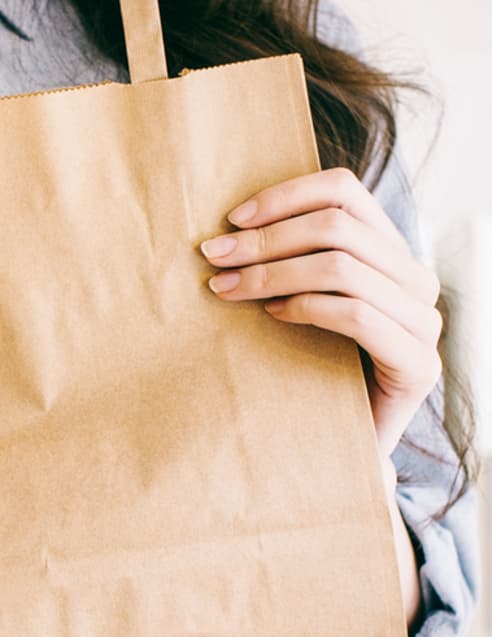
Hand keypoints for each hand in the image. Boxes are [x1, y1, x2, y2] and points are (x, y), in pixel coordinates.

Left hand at [198, 164, 442, 457]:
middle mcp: (415, 279)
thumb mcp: (294, 300)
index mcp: (389, 251)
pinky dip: (306, 308)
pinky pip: (357, 315)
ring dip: (273, 273)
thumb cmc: (304, 366)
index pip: (344, 191)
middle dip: (265, 240)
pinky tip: (271, 317)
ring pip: (342, 267)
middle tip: (213, 257)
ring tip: (226, 289)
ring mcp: (423, 321)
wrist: (336, 446)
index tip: (231, 219)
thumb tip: (224, 227)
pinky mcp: (418, 365)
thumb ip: (284, 259)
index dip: (285, 196)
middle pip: (337, 226)